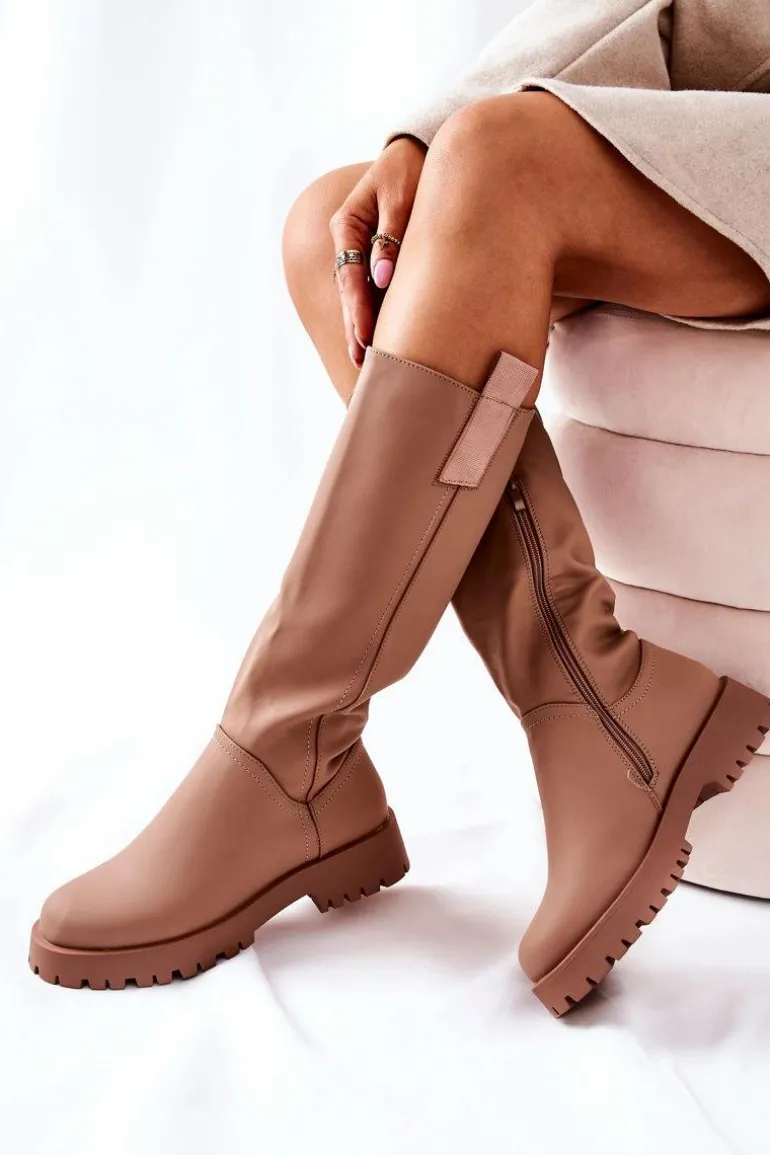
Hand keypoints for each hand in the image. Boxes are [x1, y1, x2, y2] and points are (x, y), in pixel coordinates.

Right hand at [330, 136, 425, 367]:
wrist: (422, 152)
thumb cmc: (411, 169)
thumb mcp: (401, 195)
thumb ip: (391, 234)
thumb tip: (382, 276)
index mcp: (346, 224)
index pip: (350, 274)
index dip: (357, 308)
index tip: (366, 336)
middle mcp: (350, 242)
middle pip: (350, 292)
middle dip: (356, 328)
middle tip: (362, 361)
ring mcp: (363, 252)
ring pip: (361, 296)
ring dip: (364, 327)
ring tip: (368, 362)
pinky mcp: (381, 259)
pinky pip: (376, 291)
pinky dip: (378, 314)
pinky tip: (383, 340)